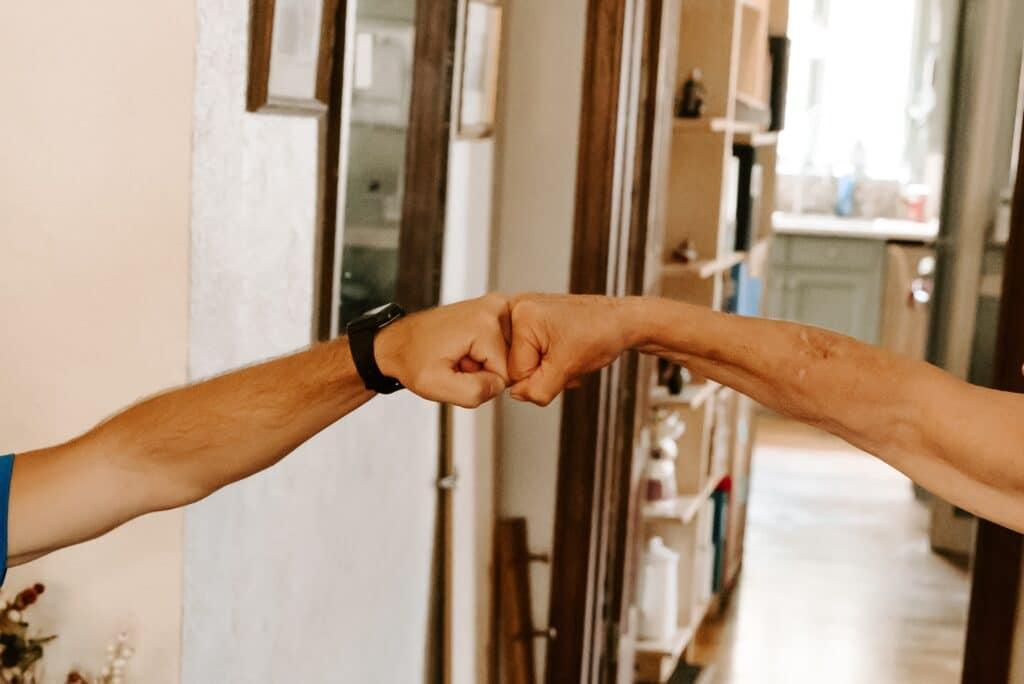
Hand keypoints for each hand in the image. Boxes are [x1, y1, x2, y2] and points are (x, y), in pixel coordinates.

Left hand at [375, 294, 511, 407]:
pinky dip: (484, 353)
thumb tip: (500, 385)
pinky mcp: (493, 311)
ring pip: (508, 355)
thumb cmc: (411, 358)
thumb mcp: (436, 385)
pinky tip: (464, 348)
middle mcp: (494, 308)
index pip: (508, 374)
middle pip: (511, 361)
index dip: (482, 381)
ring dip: (484, 362)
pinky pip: (503, 346)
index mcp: (485, 324)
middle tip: (458, 362)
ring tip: (460, 355)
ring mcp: (495, 306)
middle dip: (485, 370)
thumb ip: (475, 392)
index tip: (460, 369)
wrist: (397, 341)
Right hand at [507, 294, 633, 405]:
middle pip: (517, 365)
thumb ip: (536, 389)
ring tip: (569, 355)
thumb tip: (516, 394)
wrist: (623, 321)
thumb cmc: (602, 332)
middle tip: (567, 360)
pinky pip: (533, 353)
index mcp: (521, 314)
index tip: (562, 364)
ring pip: (527, 362)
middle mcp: (519, 309)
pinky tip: (566, 353)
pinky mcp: (534, 321)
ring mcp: (526, 314)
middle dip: (543, 372)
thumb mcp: (567, 368)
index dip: (540, 377)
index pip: (514, 371)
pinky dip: (550, 360)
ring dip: (549, 369)